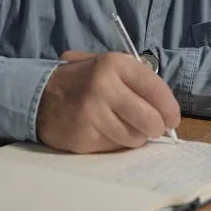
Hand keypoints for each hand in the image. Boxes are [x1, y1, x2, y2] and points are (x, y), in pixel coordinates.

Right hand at [35, 51, 180, 153]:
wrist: (38, 97)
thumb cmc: (82, 81)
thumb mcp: (106, 66)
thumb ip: (135, 80)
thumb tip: (167, 109)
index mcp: (114, 64)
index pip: (156, 89)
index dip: (169, 108)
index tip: (172, 119)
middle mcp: (104, 86)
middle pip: (150, 119)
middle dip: (156, 128)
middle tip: (153, 128)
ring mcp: (92, 113)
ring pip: (134, 138)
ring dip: (135, 137)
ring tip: (123, 127)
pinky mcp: (83, 136)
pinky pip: (114, 147)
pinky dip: (115, 143)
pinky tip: (104, 132)